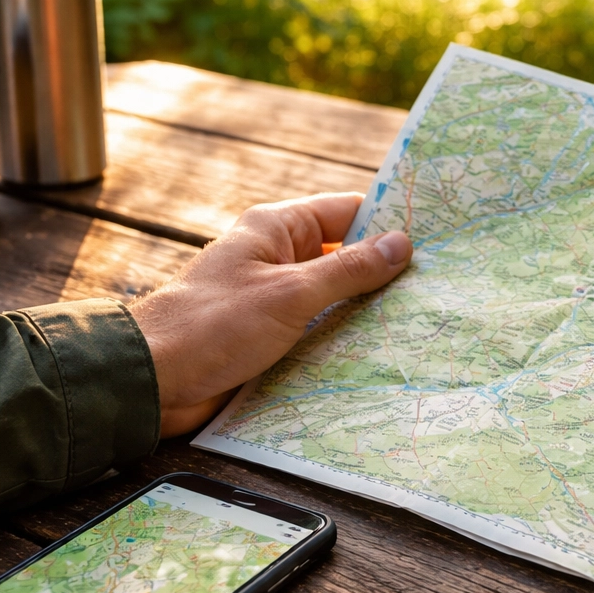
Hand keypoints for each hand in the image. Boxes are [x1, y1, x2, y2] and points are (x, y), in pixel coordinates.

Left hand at [129, 193, 411, 435]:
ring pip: (335, 297)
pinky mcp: (271, 335)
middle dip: (385, 272)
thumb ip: (347, 270)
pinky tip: (381, 351)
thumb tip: (401, 244)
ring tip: (422, 321)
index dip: (389, 221)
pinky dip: (345, 338)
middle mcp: (277, 257)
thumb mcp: (290, 294)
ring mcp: (274, 298)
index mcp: (276, 229)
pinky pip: (319, 329)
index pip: (346, 211)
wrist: (153, 381)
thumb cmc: (212, 326)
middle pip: (345, 255)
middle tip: (439, 286)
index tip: (437, 236)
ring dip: (366, 310)